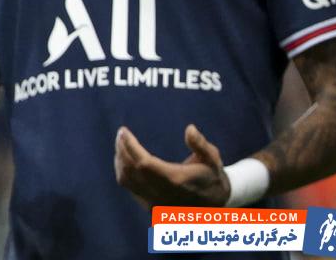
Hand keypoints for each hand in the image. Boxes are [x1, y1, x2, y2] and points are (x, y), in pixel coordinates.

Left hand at [114, 124, 230, 206]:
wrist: (216, 206)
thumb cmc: (212, 177)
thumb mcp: (212, 159)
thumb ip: (200, 144)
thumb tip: (189, 128)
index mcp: (175, 180)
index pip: (143, 162)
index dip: (130, 146)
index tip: (123, 130)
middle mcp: (161, 194)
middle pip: (130, 170)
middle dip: (122, 149)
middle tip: (121, 134)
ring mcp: (154, 203)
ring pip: (126, 180)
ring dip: (120, 160)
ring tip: (121, 144)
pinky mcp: (150, 207)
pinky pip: (130, 188)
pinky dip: (123, 172)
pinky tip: (126, 160)